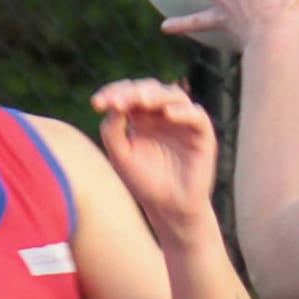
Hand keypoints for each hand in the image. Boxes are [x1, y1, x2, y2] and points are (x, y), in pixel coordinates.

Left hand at [91, 78, 217, 242]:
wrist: (169, 209)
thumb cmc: (144, 182)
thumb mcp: (121, 155)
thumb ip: (112, 131)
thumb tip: (113, 105)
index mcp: (142, 117)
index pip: (129, 93)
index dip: (113, 93)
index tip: (96, 104)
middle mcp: (163, 114)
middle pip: (150, 89)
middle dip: (132, 93)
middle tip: (116, 101)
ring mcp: (184, 122)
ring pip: (173, 96)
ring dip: (156, 96)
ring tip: (140, 101)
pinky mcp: (203, 134)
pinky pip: (196, 115)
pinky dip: (183, 113)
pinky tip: (167, 114)